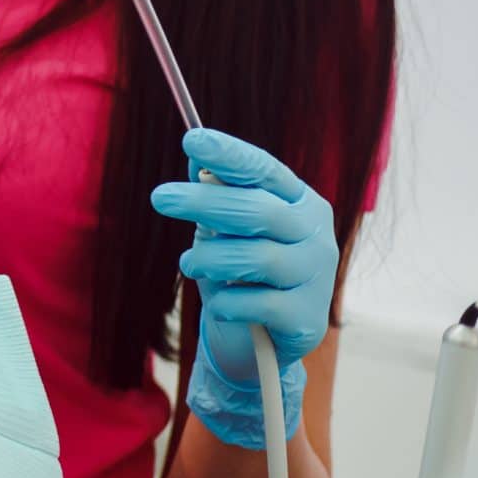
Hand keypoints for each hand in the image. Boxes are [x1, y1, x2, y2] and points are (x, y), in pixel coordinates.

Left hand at [150, 127, 338, 447]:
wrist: (257, 338)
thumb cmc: (239, 270)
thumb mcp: (225, 227)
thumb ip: (216, 192)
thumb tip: (195, 155)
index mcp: (299, 202)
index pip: (266, 171)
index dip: (230, 155)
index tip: (193, 140)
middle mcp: (316, 235)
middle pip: (259, 211)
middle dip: (204, 202)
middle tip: (160, 197)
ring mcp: (317, 278)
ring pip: (256, 258)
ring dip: (209, 259)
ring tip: (189, 264)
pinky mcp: (307, 319)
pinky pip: (256, 304)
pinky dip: (225, 302)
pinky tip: (219, 304)